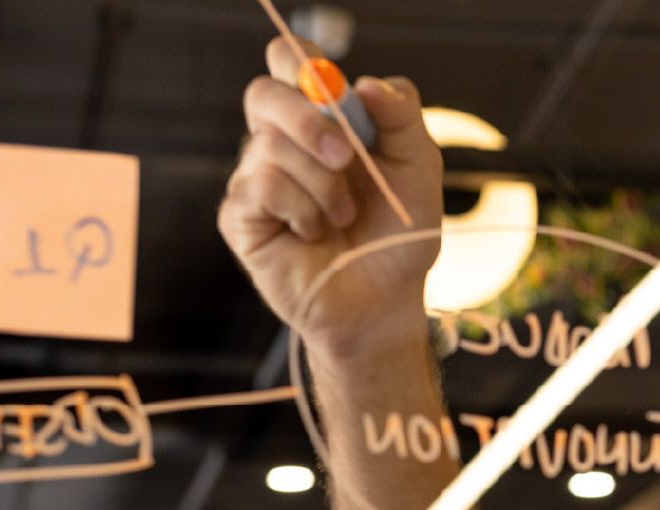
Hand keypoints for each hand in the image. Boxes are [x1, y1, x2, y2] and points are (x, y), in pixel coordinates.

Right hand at [218, 37, 444, 357]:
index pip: (288, 63)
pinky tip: (314, 232)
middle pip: (264, 94)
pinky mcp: (240, 216)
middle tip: (347, 158)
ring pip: (268, 147)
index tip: (331, 87)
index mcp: (320, 119)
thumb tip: (367, 82)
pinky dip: (301, 210)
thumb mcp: (418, 168)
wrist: (386, 299)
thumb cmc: (398, 232)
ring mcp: (255, 177)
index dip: (297, 59)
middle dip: (308, 120)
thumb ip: (401, 116)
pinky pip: (259, 187)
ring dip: (322, 185)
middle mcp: (280, 142)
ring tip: (344, 218)